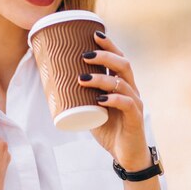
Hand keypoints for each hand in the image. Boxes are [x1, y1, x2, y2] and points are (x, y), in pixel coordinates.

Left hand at [78, 31, 150, 170]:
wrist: (126, 155)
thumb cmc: (109, 130)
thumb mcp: (91, 110)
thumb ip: (80, 97)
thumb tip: (55, 84)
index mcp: (122, 85)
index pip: (119, 59)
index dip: (108, 45)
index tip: (94, 34)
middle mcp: (131, 90)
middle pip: (123, 64)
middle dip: (104, 56)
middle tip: (84, 56)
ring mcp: (135, 103)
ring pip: (122, 82)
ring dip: (101, 78)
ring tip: (82, 79)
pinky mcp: (135, 118)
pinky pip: (127, 103)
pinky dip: (113, 99)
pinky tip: (101, 99)